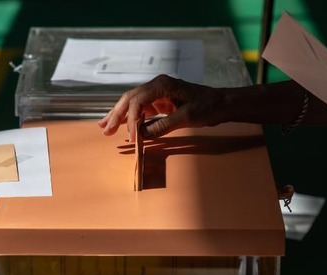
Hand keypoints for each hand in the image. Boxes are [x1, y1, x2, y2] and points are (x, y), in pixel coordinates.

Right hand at [99, 74, 225, 140]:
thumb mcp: (186, 118)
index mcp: (162, 85)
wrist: (222, 103)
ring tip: (105, 128)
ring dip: (119, 116)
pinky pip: (141, 109)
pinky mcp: (160, 101)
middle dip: (116, 115)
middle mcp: (156, 85)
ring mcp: (157, 93)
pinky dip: (130, 118)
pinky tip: (120, 126)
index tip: (131, 137)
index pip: (138, 101)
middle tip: (105, 130)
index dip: (131, 119)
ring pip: (132, 103)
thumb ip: (162, 126)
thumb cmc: (208, 107)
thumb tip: (142, 136)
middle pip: (130, 99)